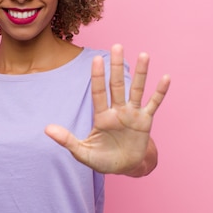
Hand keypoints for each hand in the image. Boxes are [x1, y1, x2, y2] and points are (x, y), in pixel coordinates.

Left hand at [45, 44, 169, 176]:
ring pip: (136, 90)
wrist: (125, 168)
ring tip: (144, 55)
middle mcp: (117, 111)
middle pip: (117, 85)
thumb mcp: (82, 152)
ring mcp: (132, 114)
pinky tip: (165, 78)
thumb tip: (46, 129)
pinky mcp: (145, 121)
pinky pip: (153, 104)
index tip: (96, 58)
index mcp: (101, 116)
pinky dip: (160, 92)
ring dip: (141, 73)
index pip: (99, 92)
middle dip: (116, 66)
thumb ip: (66, 140)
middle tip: (116, 45)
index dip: (98, 76)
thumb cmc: (102, 160)